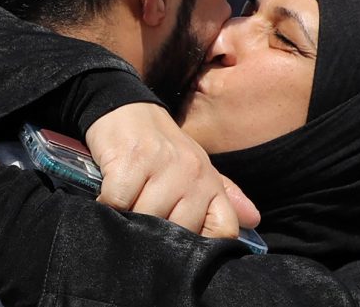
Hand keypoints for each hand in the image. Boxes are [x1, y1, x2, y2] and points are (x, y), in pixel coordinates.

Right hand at [85, 102, 259, 237]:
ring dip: (128, 223)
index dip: (201, 249)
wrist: (125, 108)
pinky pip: (118, 204)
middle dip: (155, 236)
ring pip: (146, 219)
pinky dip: (108, 208)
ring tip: (123, 212)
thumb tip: (253, 219)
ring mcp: (162, 166)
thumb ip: (223, 197)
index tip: (181, 250)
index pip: (223, 230)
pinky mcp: (130, 161)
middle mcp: (192, 173)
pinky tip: (106, 200)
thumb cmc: (160, 148)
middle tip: (140, 225)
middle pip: (177, 232)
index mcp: (210, 181)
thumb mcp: (195, 169)